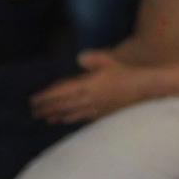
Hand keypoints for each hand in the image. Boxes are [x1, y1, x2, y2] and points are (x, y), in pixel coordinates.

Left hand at [30, 51, 151, 124]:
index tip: (34, 100)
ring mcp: (94, 108)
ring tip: (45, 118)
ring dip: (56, 115)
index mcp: (88, 85)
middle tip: (34, 111)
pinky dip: (70, 119)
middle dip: (47, 108)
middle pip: (63, 104)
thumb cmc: (128, 74)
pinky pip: (81, 117)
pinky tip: (66, 120)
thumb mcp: (111, 62)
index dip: (47, 96)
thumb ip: (94, 59)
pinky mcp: (101, 114)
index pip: (62, 92)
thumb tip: (79, 57)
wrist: (144, 89)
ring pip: (70, 112)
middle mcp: (88, 99)